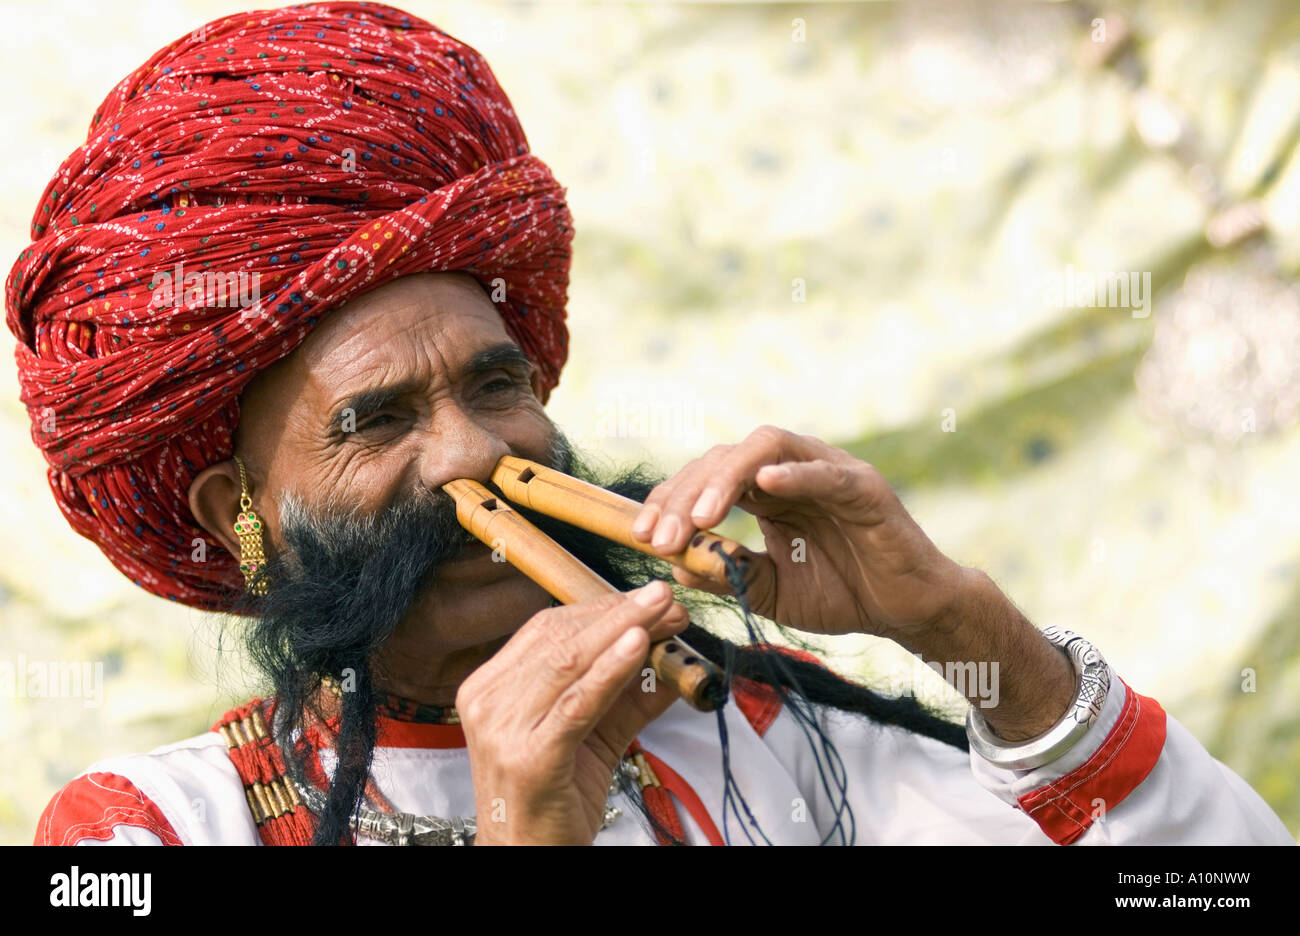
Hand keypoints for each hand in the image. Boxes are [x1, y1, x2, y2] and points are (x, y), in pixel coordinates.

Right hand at [457, 580, 685, 844]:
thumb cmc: (553, 797)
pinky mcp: (530, 759)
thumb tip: (672, 655)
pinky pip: (576, 705)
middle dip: (619, 613)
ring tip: (662, 613)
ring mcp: (503, 730)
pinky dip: (610, 672)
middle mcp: (487, 701)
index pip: (547, 629)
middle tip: (666, 599)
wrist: (528, 859)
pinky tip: (638, 647)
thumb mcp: (592, 734)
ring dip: (622, 631)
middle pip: (559, 639)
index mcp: (490, 686)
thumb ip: (626, 694)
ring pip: (568, 664)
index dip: (602, 607)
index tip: (649, 600)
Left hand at [631, 425, 966, 640]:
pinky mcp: (864, 487)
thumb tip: (676, 564)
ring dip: (725, 479)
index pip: (706, 478)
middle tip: (659, 537)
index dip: (670, 501)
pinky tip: (766, 485)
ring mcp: (828, 471)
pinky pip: (826, 473)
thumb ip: (729, 572)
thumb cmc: (841, 593)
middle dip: (685, 495)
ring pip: (766, 448)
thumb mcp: (770, 589)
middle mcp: (792, 471)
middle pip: (725, 458)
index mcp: (767, 491)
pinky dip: (796, 475)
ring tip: (700, 517)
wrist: (905, 613)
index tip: (640, 536)